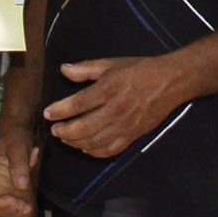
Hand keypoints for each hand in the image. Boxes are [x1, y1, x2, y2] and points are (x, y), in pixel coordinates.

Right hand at [0, 123, 38, 216]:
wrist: (16, 122)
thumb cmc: (16, 135)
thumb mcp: (20, 150)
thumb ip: (20, 167)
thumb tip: (22, 187)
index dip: (1, 204)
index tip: (18, 205)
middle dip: (7, 208)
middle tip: (25, 209)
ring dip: (10, 206)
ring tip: (26, 208)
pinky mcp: (0, 176)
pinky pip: (1, 193)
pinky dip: (11, 200)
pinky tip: (23, 203)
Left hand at [46, 57, 180, 158]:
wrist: (169, 82)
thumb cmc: (139, 70)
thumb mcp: (111, 64)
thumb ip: (85, 69)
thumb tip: (63, 69)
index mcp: (108, 90)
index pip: (77, 105)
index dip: (59, 110)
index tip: (48, 113)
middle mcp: (115, 111)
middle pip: (83, 128)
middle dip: (64, 131)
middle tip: (54, 129)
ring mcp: (124, 126)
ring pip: (94, 142)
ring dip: (76, 142)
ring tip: (65, 138)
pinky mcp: (133, 136)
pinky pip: (110, 150)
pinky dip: (95, 152)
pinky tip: (86, 148)